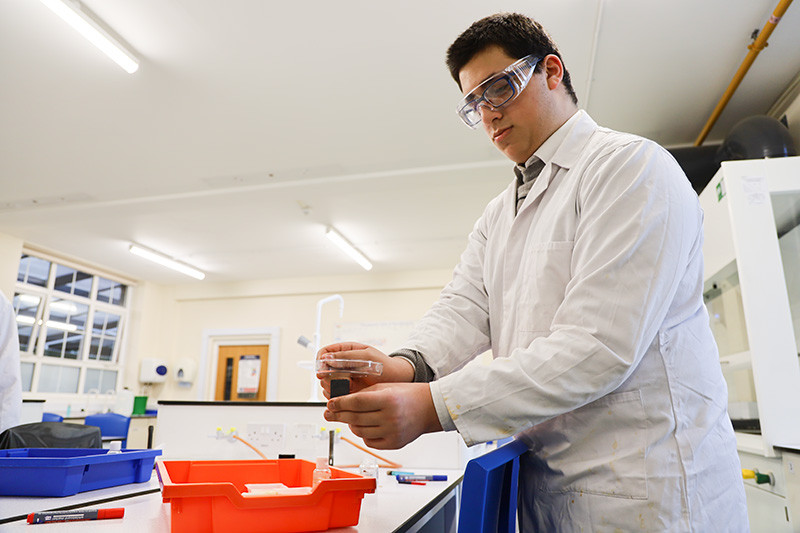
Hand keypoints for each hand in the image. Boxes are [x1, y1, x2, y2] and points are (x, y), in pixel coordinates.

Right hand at [316, 342, 413, 397]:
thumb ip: (346, 357)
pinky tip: (349, 395)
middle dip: (328, 377)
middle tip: (343, 380)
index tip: (324, 368)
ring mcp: (343, 379)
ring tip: (349, 387)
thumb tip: (326, 358)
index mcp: (345, 351)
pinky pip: (333, 396)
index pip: (324, 353)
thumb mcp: (367, 357)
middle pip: (322, 370)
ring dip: (333, 387)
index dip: (321, 360)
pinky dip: (337, 397)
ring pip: (325, 384)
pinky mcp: (346, 392)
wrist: (396, 382)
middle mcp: (341, 365)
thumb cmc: (385, 365)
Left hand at [324, 382, 442, 448]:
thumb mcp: (384, 387)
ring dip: (351, 424)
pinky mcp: (394, 444)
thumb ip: (363, 395)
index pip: (356, 402)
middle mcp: (390, 418)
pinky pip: (369, 441)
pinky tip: (365, 426)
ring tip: (350, 417)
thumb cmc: (406, 394)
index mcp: (388, 400)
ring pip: (359, 431)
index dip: (340, 403)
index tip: (330, 403)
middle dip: (339, 414)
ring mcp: (392, 433)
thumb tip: (339, 403)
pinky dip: (363, 434)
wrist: (429, 408)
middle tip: (329, 412)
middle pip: (355, 418)